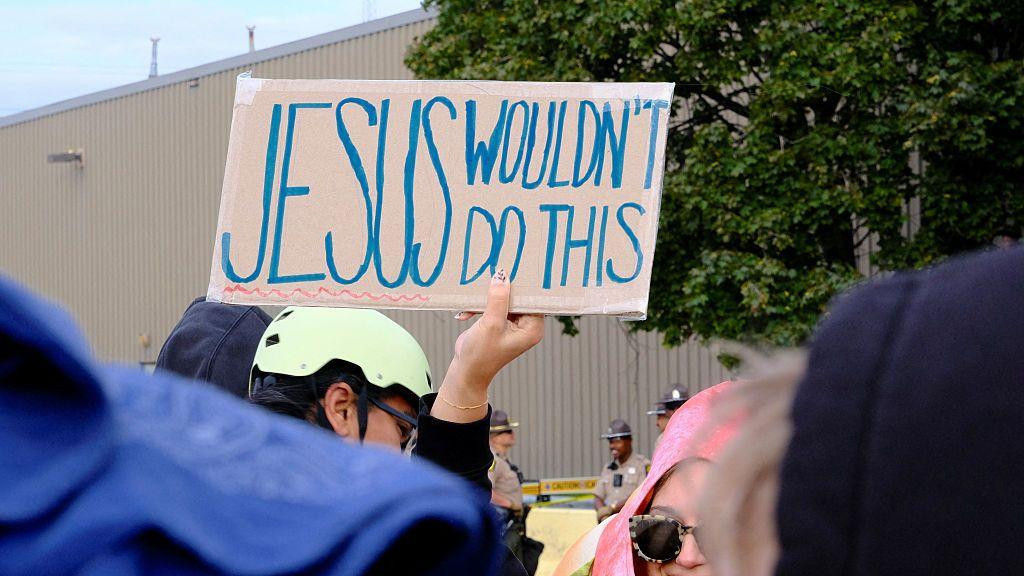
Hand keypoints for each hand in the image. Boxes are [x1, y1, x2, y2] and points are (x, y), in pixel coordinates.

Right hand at [433, 270, 543, 421]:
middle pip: (518, 297)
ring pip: (504, 300)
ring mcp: (513, 324)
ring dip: (487, 299)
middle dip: (502, 289)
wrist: (465, 371)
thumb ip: (497, 299)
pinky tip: (466, 313)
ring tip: (472, 302)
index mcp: (533, 328)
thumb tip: (502, 275)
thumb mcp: (490, 324)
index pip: (533, 299)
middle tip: (492, 273)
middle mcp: (526, 326)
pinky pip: (493, 306)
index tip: (515, 267)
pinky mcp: (500, 323)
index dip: (523, 284)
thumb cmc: (481, 354)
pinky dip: (480, 307)